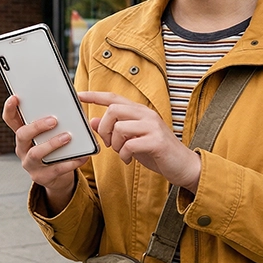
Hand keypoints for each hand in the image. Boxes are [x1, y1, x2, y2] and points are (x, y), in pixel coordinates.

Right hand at [2, 95, 88, 213]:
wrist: (58, 177)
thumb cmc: (55, 150)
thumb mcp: (50, 135)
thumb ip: (53, 122)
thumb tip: (70, 104)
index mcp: (24, 135)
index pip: (10, 120)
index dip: (10, 109)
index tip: (15, 97)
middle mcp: (22, 149)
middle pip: (22, 135)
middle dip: (37, 126)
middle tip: (54, 120)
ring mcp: (30, 164)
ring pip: (36, 153)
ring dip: (52, 144)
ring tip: (67, 137)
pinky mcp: (42, 177)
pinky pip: (56, 169)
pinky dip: (70, 162)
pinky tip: (82, 156)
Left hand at [79, 91, 201, 193]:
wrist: (183, 166)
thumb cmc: (156, 152)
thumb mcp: (131, 140)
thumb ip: (114, 130)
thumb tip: (94, 121)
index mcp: (140, 112)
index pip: (114, 98)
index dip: (95, 96)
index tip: (79, 95)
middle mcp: (147, 114)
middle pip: (113, 110)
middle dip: (105, 129)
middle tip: (109, 143)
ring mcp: (153, 126)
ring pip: (120, 127)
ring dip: (115, 144)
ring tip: (122, 152)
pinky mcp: (156, 141)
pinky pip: (130, 144)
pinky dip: (124, 155)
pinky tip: (129, 160)